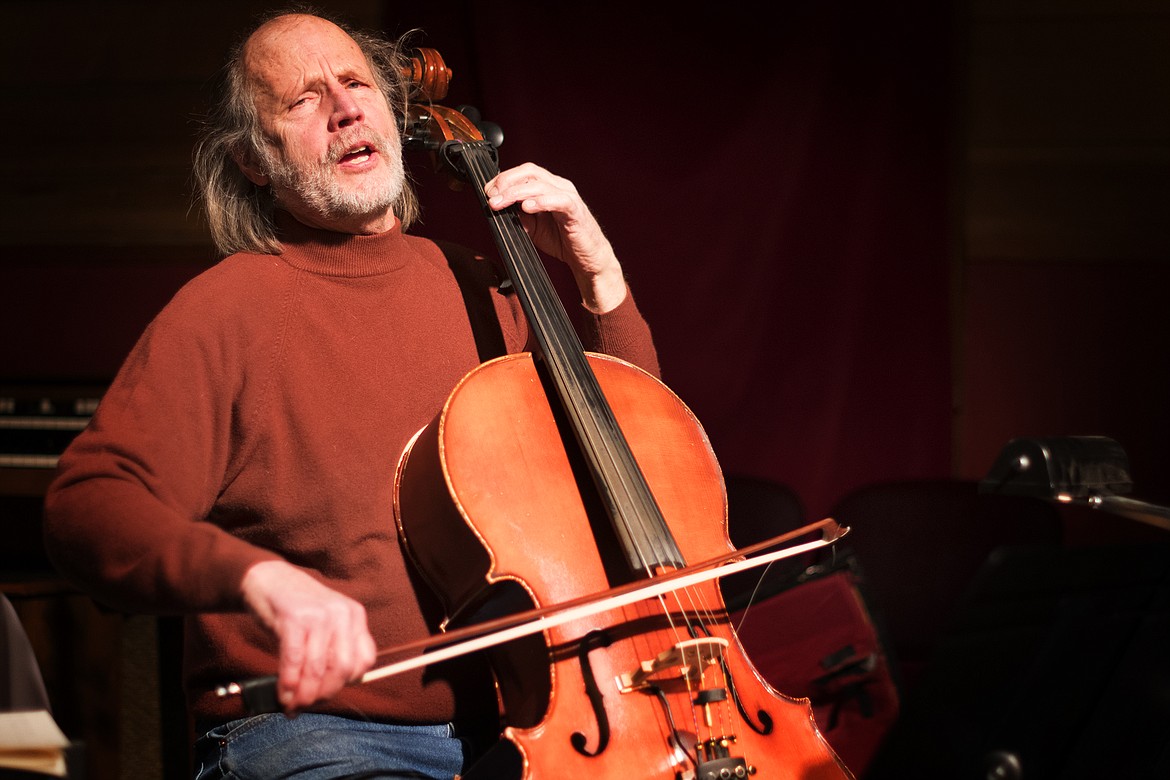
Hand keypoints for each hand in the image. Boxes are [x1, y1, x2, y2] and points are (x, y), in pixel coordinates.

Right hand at [240, 560, 376, 712]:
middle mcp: (342, 614)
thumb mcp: (325, 623)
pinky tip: (283, 693)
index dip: (346, 684)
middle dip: (324, 694)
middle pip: (343, 668)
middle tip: (307, 705)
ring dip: (303, 694)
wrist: (268, 578)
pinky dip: (288, 682)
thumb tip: (326, 695)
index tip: (327, 693)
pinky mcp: (294, 618)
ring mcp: (319, 614)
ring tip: (291, 705)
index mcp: (355, 616)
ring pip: (317, 668)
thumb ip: (332, 651)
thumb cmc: (295, 609)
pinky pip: (294, 660)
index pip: (364, 661)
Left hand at [485, 163, 626, 312]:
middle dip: (506, 183)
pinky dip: (541, 202)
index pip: (522, 173)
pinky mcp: (575, 211)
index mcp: (548, 187)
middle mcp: (558, 186)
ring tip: (500, 203)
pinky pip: (558, 200)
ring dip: (516, 193)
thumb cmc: (563, 240)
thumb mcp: (533, 227)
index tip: (487, 192)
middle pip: (529, 172)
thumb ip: (518, 216)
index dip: (502, 179)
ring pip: (539, 185)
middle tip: (491, 197)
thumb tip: (499, 209)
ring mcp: (568, 196)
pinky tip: (527, 207)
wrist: (587, 259)